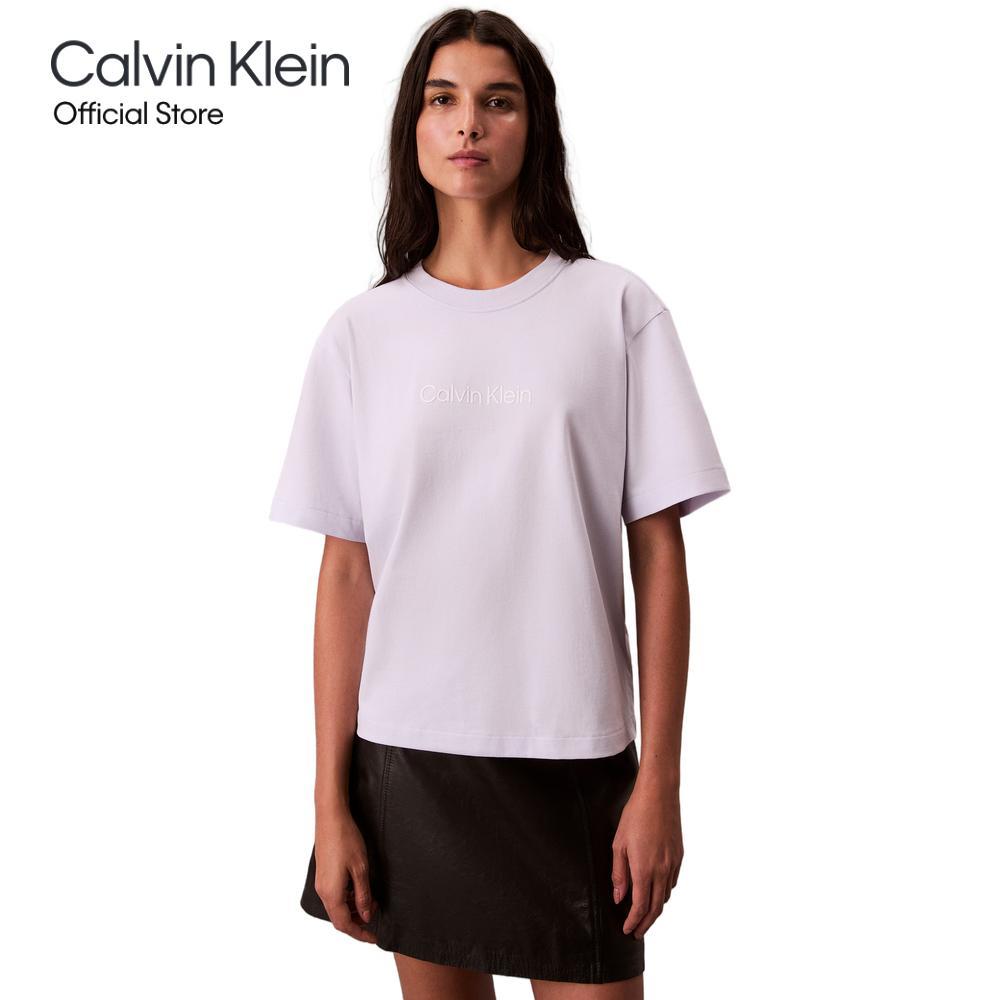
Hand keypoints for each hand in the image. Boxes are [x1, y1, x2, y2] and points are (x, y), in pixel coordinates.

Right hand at [314, 814, 378, 942]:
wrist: (330, 817)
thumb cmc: (346, 840)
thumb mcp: (361, 869)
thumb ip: (363, 895)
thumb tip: (366, 916)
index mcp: (331, 894)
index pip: (345, 925)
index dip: (360, 934)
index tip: (374, 938)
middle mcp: (323, 891)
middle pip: (339, 918)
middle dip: (357, 922)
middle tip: (375, 917)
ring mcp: (321, 882)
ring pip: (336, 906)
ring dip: (353, 909)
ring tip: (371, 902)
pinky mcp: (323, 873)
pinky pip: (334, 895)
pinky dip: (347, 898)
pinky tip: (359, 889)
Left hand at [611, 782, 682, 939]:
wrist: (659, 795)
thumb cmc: (635, 816)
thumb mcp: (619, 844)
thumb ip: (619, 874)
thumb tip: (618, 898)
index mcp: (644, 869)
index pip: (640, 906)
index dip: (633, 921)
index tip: (627, 929)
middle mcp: (662, 871)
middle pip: (656, 908)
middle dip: (646, 923)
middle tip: (636, 932)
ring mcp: (673, 864)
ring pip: (666, 896)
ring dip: (656, 910)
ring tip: (645, 915)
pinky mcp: (679, 856)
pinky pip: (672, 882)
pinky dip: (664, 893)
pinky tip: (657, 892)